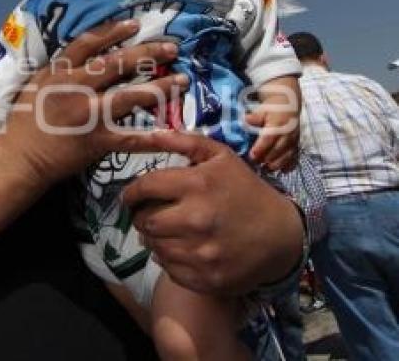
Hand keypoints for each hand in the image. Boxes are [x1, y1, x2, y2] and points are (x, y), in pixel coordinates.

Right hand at [0, 19, 188, 185]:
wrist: (19, 157)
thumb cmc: (24, 121)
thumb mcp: (36, 85)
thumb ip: (59, 69)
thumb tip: (85, 55)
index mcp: (59, 72)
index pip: (89, 43)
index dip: (113, 31)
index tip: (135, 24)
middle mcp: (75, 88)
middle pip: (116, 64)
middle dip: (147, 53)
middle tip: (171, 48)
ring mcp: (87, 114)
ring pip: (130, 96)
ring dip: (159, 87)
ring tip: (181, 80)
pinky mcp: (96, 140)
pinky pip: (130, 137)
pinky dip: (153, 137)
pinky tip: (173, 133)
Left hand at [121, 130, 303, 294]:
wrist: (282, 235)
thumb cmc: (247, 191)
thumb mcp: (221, 158)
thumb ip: (184, 142)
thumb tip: (150, 135)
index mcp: (198, 185)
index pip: (145, 188)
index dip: (131, 193)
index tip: (130, 197)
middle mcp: (197, 220)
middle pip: (144, 221)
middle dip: (141, 217)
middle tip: (150, 214)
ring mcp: (202, 253)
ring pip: (154, 246)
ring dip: (155, 238)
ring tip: (168, 231)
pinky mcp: (206, 278)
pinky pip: (168, 268)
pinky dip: (169, 259)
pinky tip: (182, 248)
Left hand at [246, 107, 299, 171]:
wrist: (288, 105)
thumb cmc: (272, 108)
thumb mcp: (262, 110)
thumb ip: (254, 117)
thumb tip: (245, 120)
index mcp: (278, 123)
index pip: (269, 137)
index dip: (261, 147)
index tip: (252, 155)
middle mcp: (288, 133)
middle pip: (278, 149)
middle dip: (267, 158)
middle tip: (256, 165)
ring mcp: (293, 139)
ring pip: (287, 155)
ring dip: (277, 164)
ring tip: (267, 170)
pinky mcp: (296, 144)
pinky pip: (295, 156)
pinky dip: (289, 165)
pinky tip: (282, 171)